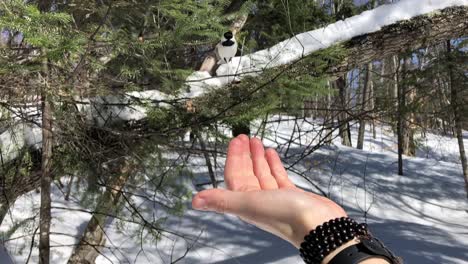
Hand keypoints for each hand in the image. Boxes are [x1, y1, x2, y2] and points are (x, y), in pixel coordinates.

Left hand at [192, 135, 346, 247]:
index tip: (235, 140)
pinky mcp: (291, 195)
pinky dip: (273, 164)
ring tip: (257, 140)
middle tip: (244, 136)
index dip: (233, 157)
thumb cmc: (285, 216)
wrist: (320, 227)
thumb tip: (195, 201)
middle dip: (244, 155)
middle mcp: (258, 200)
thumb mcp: (249, 204)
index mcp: (245, 202)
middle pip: (247, 173)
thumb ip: (222, 200)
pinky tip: (271, 153)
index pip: (234, 176)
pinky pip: (277, 176)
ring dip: (257, 157)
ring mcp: (275, 198)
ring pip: (262, 173)